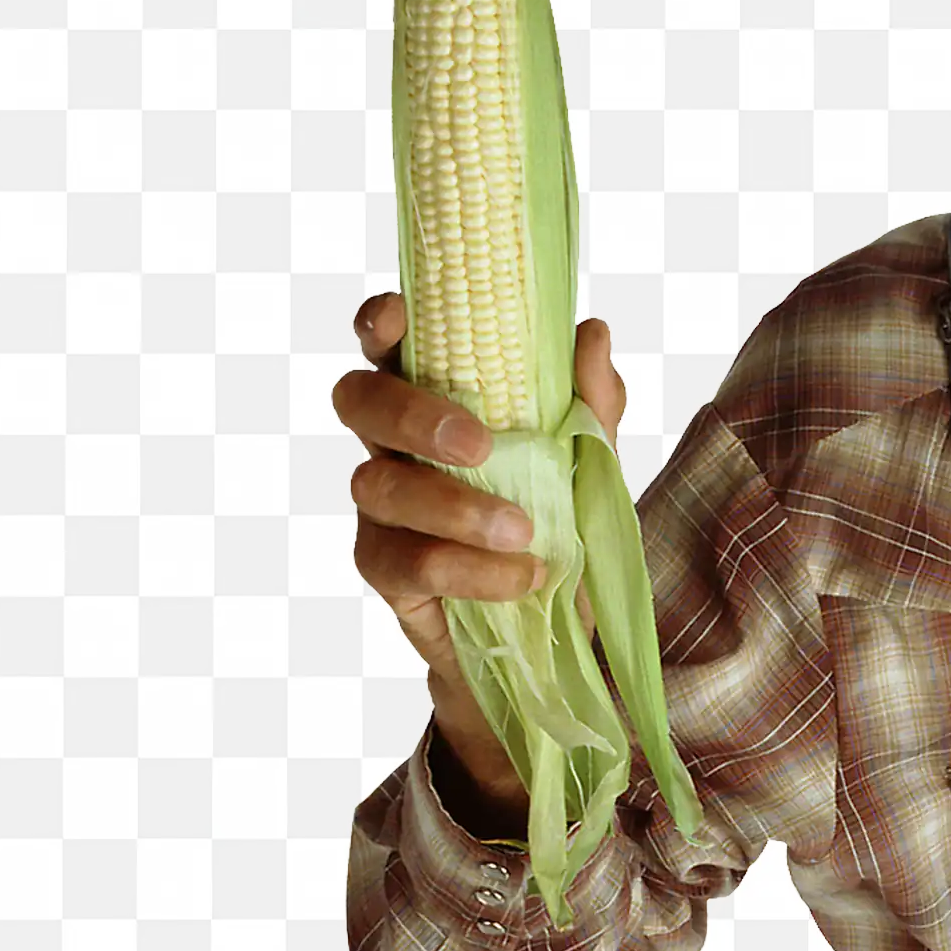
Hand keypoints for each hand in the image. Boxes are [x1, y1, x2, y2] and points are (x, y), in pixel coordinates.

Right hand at [337, 293, 624, 800]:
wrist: (556, 634)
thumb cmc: (560, 528)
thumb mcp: (592, 465)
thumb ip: (592, 403)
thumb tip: (591, 332)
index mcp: (435, 401)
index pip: (388, 347)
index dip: (380, 323)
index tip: (399, 316)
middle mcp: (394, 447)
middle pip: (358, 402)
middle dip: (410, 414)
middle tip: (479, 445)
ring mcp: (383, 510)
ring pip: (380, 487)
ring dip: (455, 506)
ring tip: (524, 531)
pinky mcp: (388, 573)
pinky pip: (411, 561)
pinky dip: (472, 568)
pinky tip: (525, 576)